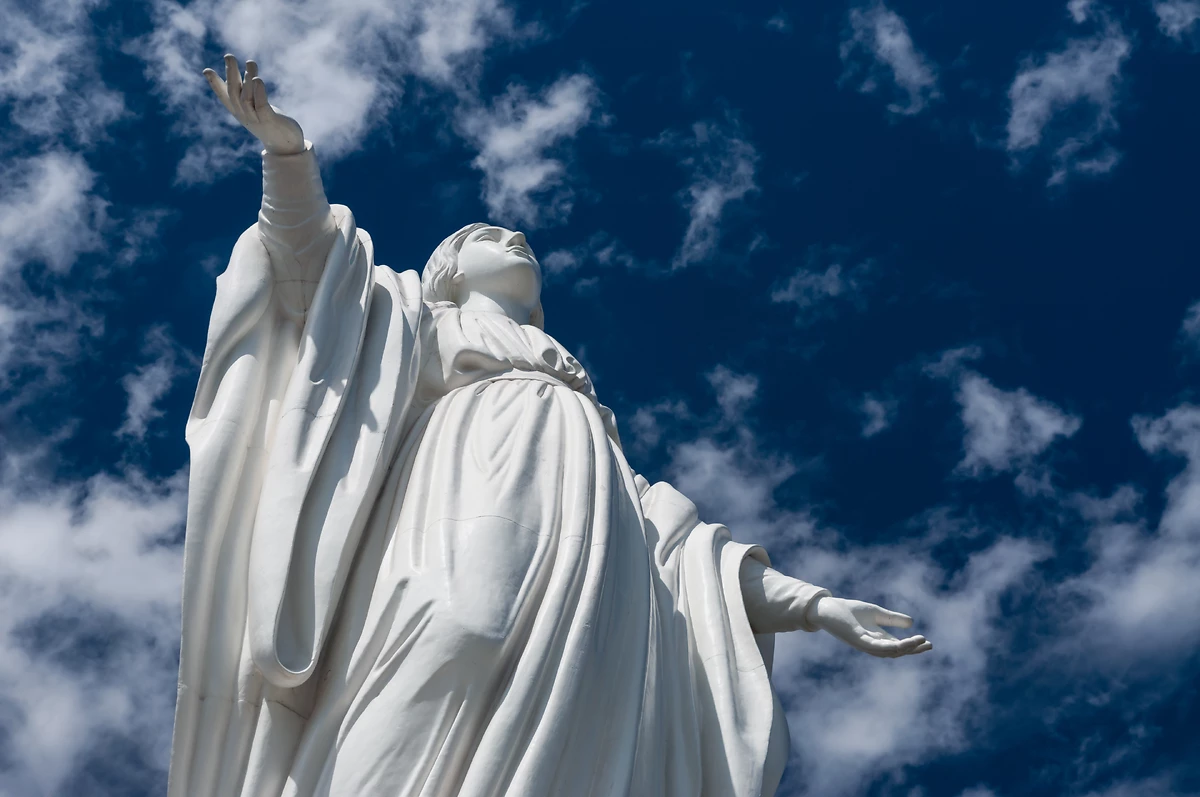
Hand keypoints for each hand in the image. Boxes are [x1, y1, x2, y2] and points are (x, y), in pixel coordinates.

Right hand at [203, 54, 304, 155]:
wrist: (285, 144)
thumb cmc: (268, 122)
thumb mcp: (254, 107)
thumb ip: (247, 91)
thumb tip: (242, 72)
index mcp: (238, 111)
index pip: (224, 96)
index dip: (215, 84)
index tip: (206, 71)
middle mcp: (244, 114)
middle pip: (234, 92)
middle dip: (231, 73)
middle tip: (229, 56)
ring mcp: (256, 118)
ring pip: (247, 97)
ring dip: (248, 79)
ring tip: (250, 63)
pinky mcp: (270, 120)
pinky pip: (261, 105)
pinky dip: (259, 92)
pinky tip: (258, 79)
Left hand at [807, 596, 931, 657]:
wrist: (826, 609)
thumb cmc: (848, 611)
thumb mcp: (876, 613)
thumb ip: (892, 619)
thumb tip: (911, 622)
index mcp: (878, 639)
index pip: (900, 646)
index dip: (914, 646)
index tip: (929, 643)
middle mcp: (873, 645)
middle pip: (897, 652)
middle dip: (913, 650)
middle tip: (928, 645)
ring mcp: (865, 644)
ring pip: (888, 652)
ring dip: (905, 648)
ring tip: (920, 641)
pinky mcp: (857, 640)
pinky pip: (875, 647)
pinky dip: (889, 647)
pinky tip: (900, 644)